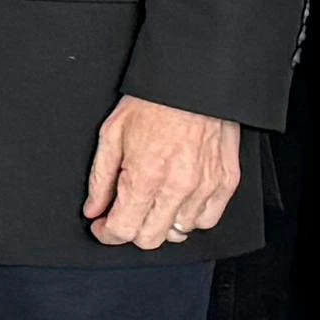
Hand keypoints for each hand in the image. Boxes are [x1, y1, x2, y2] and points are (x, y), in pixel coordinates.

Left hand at [82, 95, 241, 248]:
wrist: (194, 81)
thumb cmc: (153, 101)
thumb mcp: (112, 133)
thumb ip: (100, 178)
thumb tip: (94, 209)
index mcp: (145, 176)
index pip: (124, 230)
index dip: (107, 233)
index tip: (103, 226)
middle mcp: (177, 187)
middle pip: (150, 239)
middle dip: (132, 230)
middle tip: (126, 213)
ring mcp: (205, 187)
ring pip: (180, 232)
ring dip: (163, 223)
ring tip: (155, 201)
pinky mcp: (226, 182)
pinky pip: (208, 219)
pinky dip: (192, 216)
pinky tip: (180, 200)